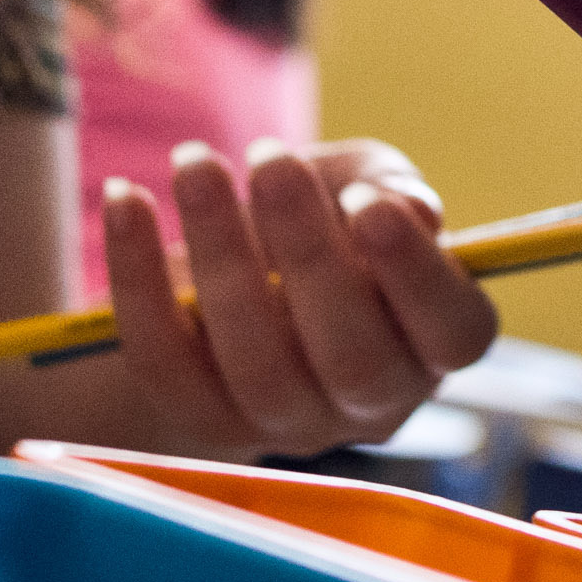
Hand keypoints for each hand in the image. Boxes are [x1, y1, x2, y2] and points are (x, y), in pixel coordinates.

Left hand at [93, 138, 498, 460]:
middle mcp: (369, 403)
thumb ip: (393, 187)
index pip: (455, 334)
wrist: (241, 273)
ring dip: (220, 252)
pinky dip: (136, 276)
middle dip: (308, 252)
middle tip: (270, 158)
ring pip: (256, 361)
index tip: (369, 202)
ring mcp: (284, 423)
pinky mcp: (202, 419)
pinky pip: (163, 360)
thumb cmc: (328, 219)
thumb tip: (411, 208)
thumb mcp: (368, 185)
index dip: (416, 273)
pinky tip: (126, 196)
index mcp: (432, 346)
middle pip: (351, 356)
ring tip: (195, 162)